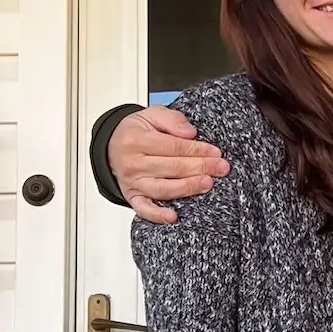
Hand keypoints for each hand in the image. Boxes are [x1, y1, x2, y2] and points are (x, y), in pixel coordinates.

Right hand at [109, 105, 229, 224]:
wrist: (111, 146)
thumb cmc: (135, 132)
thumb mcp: (151, 114)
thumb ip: (172, 119)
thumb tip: (190, 132)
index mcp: (136, 140)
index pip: (173, 147)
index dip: (197, 150)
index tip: (215, 152)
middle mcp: (133, 163)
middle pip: (172, 167)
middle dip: (200, 167)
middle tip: (221, 168)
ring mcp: (132, 182)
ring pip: (163, 188)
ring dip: (187, 188)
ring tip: (207, 183)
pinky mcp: (132, 197)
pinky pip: (144, 209)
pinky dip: (157, 215)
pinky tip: (173, 216)